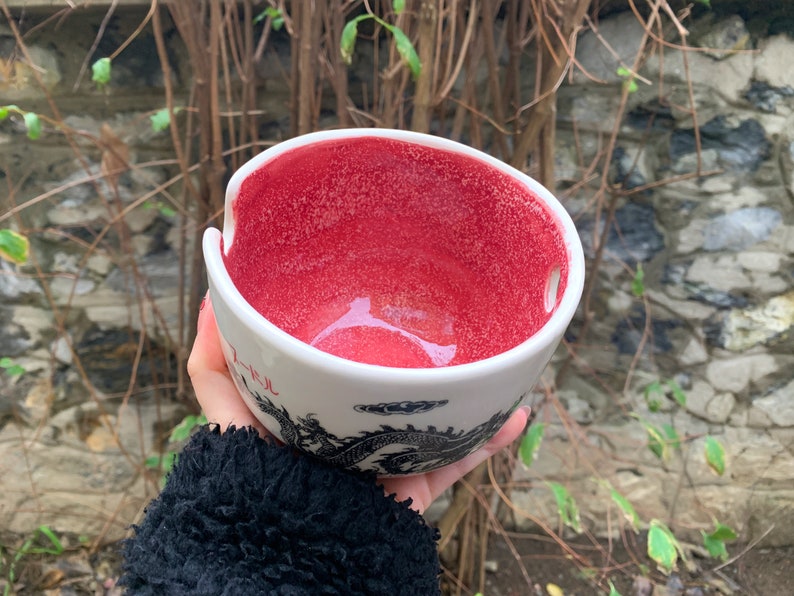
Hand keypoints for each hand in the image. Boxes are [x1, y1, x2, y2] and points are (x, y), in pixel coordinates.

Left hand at [187, 294, 529, 513]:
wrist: (293, 550)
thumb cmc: (257, 482)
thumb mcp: (229, 416)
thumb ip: (214, 367)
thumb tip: (211, 302)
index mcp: (320, 408)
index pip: (343, 364)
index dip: (360, 335)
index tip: (379, 298)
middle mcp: (359, 429)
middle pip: (396, 388)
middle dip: (421, 359)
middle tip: (443, 321)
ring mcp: (392, 455)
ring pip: (438, 419)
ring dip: (467, 393)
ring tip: (492, 358)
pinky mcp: (418, 483)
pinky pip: (462, 459)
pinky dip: (489, 439)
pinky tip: (515, 412)